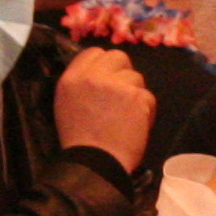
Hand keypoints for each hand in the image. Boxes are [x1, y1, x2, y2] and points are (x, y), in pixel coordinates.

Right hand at [53, 47, 156, 170]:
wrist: (95, 163)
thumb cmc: (79, 140)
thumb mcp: (67, 104)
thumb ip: (82, 83)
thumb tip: (100, 72)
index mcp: (72, 78)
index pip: (94, 52)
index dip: (104, 64)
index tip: (107, 77)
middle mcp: (94, 76)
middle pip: (119, 57)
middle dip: (123, 72)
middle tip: (121, 94)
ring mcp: (117, 85)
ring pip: (136, 77)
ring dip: (135, 94)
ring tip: (126, 115)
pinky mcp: (137, 97)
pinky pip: (148, 96)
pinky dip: (145, 110)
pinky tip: (135, 125)